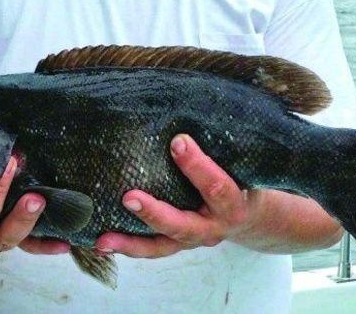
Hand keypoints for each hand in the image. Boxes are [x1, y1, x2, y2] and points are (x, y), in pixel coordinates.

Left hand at [94, 134, 256, 258]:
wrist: (252, 218)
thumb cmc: (242, 180)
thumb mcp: (241, 164)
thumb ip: (219, 146)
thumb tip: (190, 106)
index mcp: (233, 204)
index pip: (217, 186)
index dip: (198, 166)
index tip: (178, 141)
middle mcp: (212, 227)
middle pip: (183, 225)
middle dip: (156, 212)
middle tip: (129, 197)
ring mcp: (193, 240)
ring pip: (161, 246)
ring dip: (131, 243)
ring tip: (104, 239)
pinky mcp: (176, 245)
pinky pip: (152, 249)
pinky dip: (127, 247)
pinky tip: (103, 243)